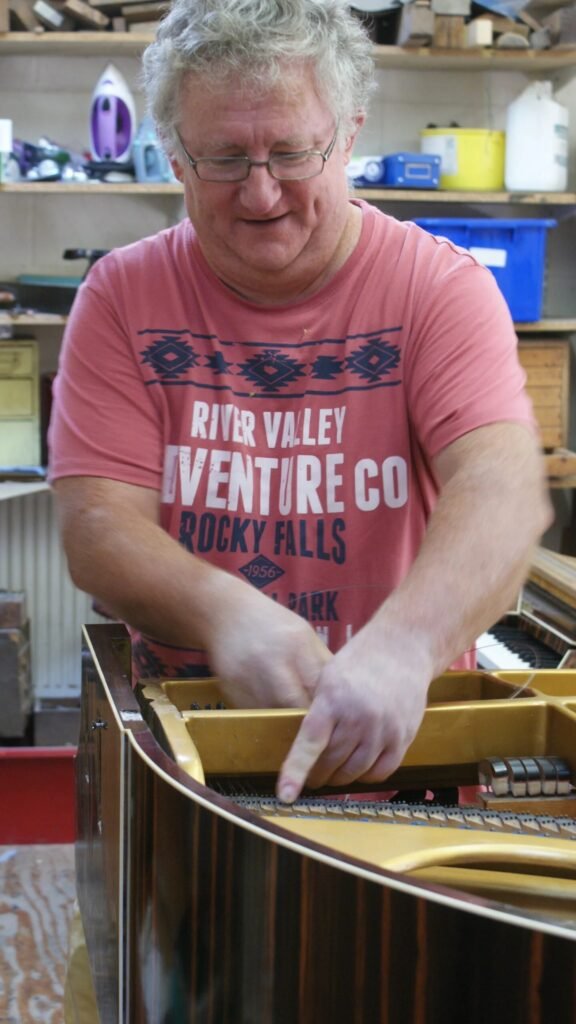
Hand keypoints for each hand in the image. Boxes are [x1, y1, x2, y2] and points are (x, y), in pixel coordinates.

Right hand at [204, 579, 331, 708]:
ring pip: (276, 716)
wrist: (224, 613)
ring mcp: (249, 680)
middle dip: (307, 718)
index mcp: (298, 645)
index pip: (319, 690)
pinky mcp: (231, 692)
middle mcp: (273, 664)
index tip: (332, 714)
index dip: (327, 707)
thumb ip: (321, 664)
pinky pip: (255, 715)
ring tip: (291, 716)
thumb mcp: (303, 634)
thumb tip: (341, 698)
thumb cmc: (272, 623)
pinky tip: (268, 705)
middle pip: (298, 708)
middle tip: (314, 723)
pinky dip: (265, 716)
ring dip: (286, 720)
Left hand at [276, 621, 430, 803]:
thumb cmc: (359, 661)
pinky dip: (367, 775)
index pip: (310, 743)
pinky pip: (382, 771)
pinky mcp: (404, 737)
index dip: (296, 771)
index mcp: (334, 700)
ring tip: (334, 771)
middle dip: (317, 774)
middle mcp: (360, 717)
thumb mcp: (328, 678)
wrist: (403, 648)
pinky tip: (359, 767)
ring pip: (356, 772)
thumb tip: (303, 749)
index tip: (285, 794)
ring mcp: (384, 729)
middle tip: (311, 776)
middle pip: (332, 763)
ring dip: (341, 777)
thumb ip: (318, 712)